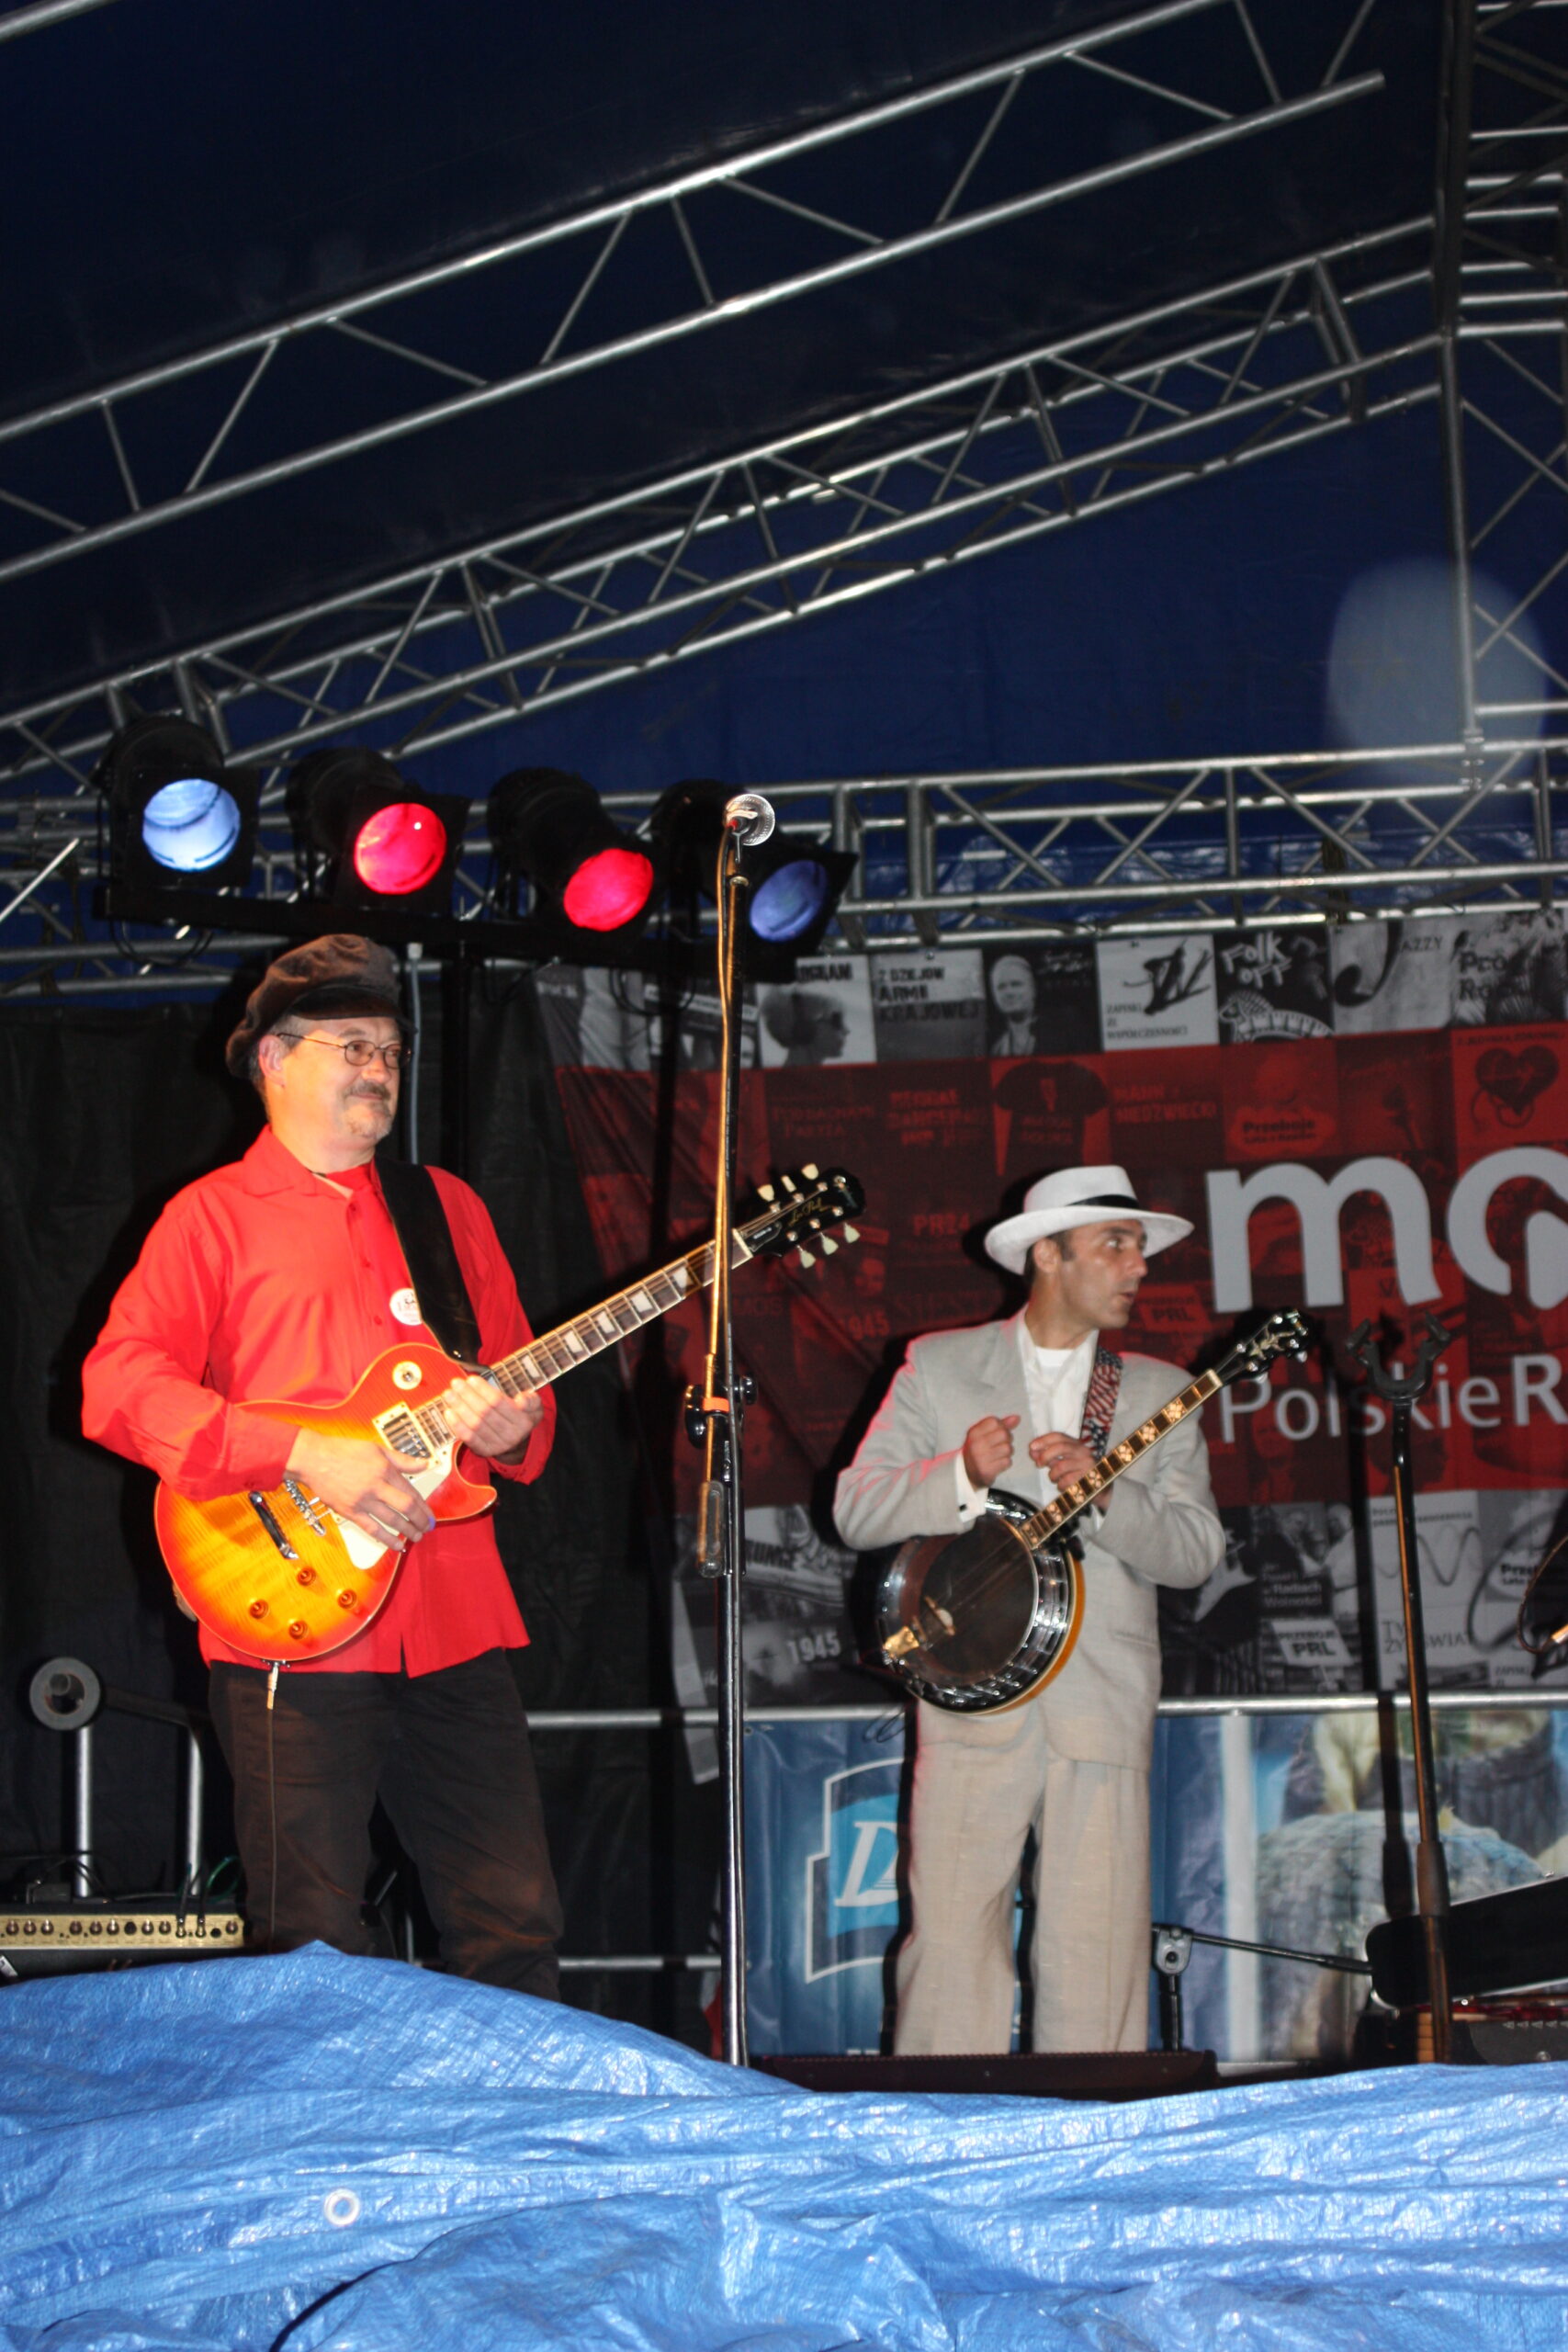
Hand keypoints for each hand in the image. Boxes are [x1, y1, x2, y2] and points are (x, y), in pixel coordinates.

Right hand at [286, 1427, 434, 1548]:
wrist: (314, 1460)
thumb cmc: (343, 1451)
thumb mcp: (376, 1448)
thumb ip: (402, 1460)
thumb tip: (425, 1464)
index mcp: (384, 1470)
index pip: (411, 1491)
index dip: (423, 1506)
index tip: (429, 1514)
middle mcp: (376, 1487)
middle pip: (406, 1507)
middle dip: (420, 1520)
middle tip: (427, 1527)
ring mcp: (363, 1501)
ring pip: (392, 1520)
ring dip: (407, 1531)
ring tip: (416, 1536)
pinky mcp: (350, 1512)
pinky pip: (372, 1529)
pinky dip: (387, 1539)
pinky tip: (397, 1545)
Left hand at [441, 1373, 543, 1463]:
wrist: (517, 1443)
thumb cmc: (521, 1417)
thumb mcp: (534, 1406)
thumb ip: (531, 1400)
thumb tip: (521, 1401)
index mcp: (523, 1421)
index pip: (498, 1402)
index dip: (483, 1390)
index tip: (471, 1379)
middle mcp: (510, 1435)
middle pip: (484, 1412)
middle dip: (467, 1396)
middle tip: (456, 1383)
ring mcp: (496, 1445)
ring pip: (474, 1424)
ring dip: (459, 1407)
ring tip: (449, 1394)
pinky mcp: (484, 1451)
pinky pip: (468, 1438)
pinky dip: (457, 1425)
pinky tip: (448, 1413)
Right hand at [962, 1412, 1018, 1489]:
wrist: (968, 1472)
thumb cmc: (978, 1449)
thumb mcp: (983, 1434)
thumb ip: (1001, 1425)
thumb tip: (1017, 1417)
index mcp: (974, 1433)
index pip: (994, 1421)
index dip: (1001, 1426)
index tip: (997, 1432)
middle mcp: (976, 1444)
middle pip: (1004, 1434)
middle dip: (1007, 1439)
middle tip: (1001, 1443)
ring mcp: (981, 1458)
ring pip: (1008, 1448)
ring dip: (1008, 1452)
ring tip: (1000, 1453)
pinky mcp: (987, 1470)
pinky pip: (1007, 1462)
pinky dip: (1006, 1462)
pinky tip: (998, 1462)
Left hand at [1028, 1430, 1097, 1488]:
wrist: (1099, 1490)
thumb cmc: (1077, 1474)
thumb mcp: (1062, 1463)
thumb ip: (1048, 1456)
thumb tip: (1032, 1451)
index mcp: (1076, 1445)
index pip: (1059, 1436)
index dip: (1043, 1440)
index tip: (1031, 1447)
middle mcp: (1083, 1451)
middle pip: (1060, 1447)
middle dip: (1045, 1455)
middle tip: (1038, 1464)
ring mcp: (1087, 1464)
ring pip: (1061, 1466)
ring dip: (1052, 1475)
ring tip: (1055, 1479)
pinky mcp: (1088, 1477)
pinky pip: (1066, 1481)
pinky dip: (1060, 1485)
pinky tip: (1064, 1486)